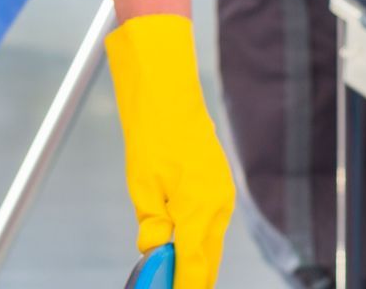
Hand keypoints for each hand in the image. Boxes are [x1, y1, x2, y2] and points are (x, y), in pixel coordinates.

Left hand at [107, 16, 235, 288]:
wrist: (170, 96)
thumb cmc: (154, 136)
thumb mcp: (143, 187)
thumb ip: (152, 225)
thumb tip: (154, 250)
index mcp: (199, 208)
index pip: (194, 266)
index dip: (182, 286)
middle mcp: (218, 205)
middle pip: (207, 260)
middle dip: (189, 278)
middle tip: (165, 284)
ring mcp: (223, 195)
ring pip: (211, 244)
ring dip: (194, 262)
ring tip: (169, 273)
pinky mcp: (220, 186)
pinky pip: (212, 226)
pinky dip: (198, 242)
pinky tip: (180, 246)